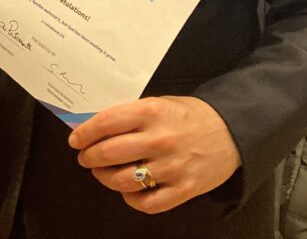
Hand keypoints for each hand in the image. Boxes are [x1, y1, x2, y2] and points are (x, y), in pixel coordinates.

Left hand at [67, 95, 240, 214]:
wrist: (231, 131)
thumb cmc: (190, 115)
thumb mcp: (160, 103)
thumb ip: (131, 115)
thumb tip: (96, 127)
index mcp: (152, 112)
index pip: (107, 122)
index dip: (85, 133)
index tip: (75, 139)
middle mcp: (160, 139)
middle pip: (110, 153)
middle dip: (90, 157)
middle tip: (85, 157)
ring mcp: (172, 166)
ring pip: (123, 180)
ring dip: (105, 178)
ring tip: (102, 173)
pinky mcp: (183, 189)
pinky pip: (147, 203)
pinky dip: (130, 199)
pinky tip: (128, 190)